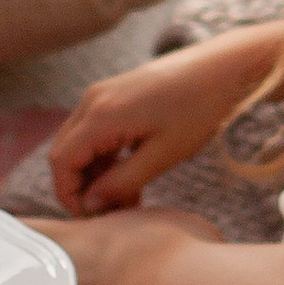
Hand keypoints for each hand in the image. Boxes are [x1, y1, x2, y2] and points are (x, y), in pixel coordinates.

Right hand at [49, 30, 273, 214]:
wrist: (222, 67)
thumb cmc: (198, 109)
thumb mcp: (162, 155)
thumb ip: (122, 182)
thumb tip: (91, 204)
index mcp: (101, 115)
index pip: (61, 162)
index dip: (69, 194)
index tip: (91, 217)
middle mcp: (93, 101)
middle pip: (65, 152)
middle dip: (80, 186)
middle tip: (108, 213)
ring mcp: (103, 95)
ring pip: (81, 143)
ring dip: (95, 174)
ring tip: (126, 201)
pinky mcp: (116, 95)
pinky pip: (97, 131)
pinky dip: (106, 158)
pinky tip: (131, 179)